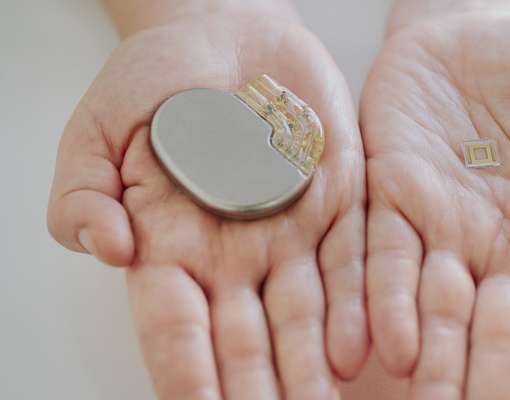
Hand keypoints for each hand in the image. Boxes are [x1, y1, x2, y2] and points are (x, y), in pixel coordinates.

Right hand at [47, 7, 367, 399]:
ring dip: (312, 366)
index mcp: (170, 246)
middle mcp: (234, 255)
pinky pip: (352, 263)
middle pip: (245, 338)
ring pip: (303, 316)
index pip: (176, 326)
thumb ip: (85, 193)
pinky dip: (356, 308)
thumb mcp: (99, 128)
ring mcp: (291, 234)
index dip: (185, 374)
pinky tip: (360, 351)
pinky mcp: (341, 204)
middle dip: (258, 390)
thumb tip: (109, 248)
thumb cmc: (157, 78)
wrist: (227, 32)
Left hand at [361, 10, 509, 399]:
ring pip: (437, 309)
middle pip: (496, 331)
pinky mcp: (390, 197)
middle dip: (490, 383)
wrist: (474, 31)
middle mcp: (497, 245)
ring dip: (435, 364)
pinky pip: (384, 257)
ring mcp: (441, 226)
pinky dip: (386, 302)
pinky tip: (391, 348)